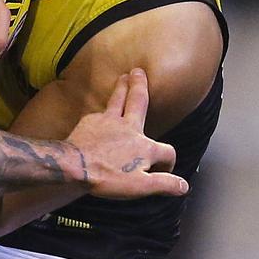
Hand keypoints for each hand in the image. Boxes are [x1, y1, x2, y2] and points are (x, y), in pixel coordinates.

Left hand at [63, 69, 187, 198]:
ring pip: (117, 100)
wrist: (74, 166)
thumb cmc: (107, 177)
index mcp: (144, 146)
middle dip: (141, 86)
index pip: (167, 151)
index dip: (169, 162)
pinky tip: (99, 116)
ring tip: (124, 76)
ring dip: (121, 87)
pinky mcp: (89, 122)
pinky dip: (101, 114)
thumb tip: (184, 186)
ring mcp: (107, 121)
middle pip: (138, 101)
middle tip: (139, 72)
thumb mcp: (142, 187)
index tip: (164, 170)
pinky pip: (98, 115)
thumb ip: (165, 184)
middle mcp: (129, 127)